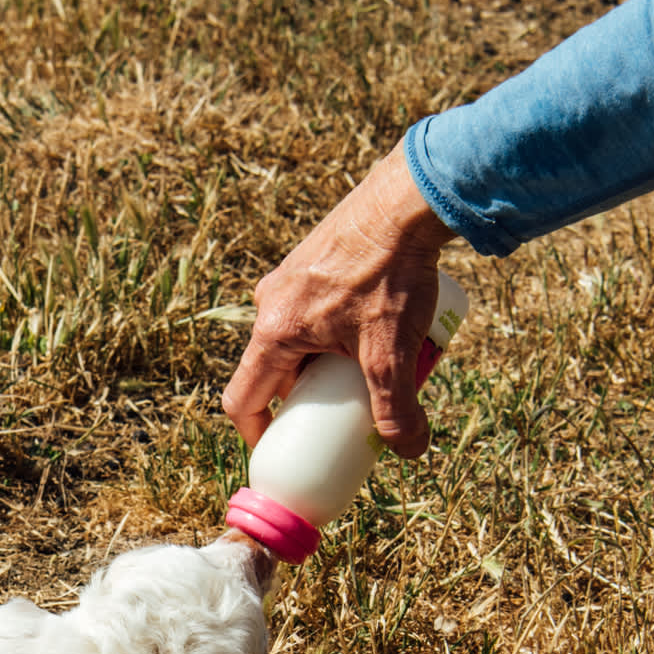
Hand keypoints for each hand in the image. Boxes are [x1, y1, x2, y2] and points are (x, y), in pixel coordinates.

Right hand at [221, 146, 457, 456]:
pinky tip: (373, 325)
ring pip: (297, 339)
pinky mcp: (311, 260)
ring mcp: (288, 278)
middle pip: (276, 371)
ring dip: (324, 362)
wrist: (406, 201)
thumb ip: (396, 408)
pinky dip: (334, 330)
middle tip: (342, 416)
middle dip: (307, 400)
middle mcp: (270, 303)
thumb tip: (410, 450)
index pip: (243, 399)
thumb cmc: (390, 273)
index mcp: (274, 332)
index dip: (257, 434)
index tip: (280, 452)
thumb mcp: (391, 352)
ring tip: (368, 367)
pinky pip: (312, 310)